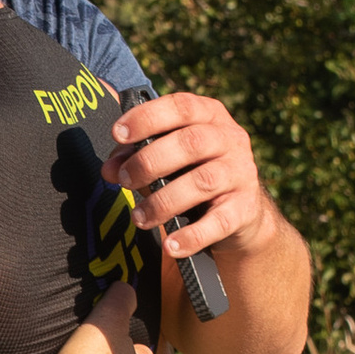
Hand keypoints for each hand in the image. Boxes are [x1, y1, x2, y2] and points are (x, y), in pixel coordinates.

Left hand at [103, 90, 282, 261]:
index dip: (147, 117)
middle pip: (191, 143)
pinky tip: (171, 246)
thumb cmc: (194, 173)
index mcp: (209, 115)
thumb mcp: (169, 158)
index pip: (180, 106)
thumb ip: (136, 156)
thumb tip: (109, 169)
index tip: (118, 133)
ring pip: (202, 182)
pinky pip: (218, 222)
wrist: (241, 210)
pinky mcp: (245, 208)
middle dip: (150, 161)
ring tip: (139, 217)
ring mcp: (241, 173)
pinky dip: (192, 236)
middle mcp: (229, 139)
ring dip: (163, 201)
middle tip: (125, 180)